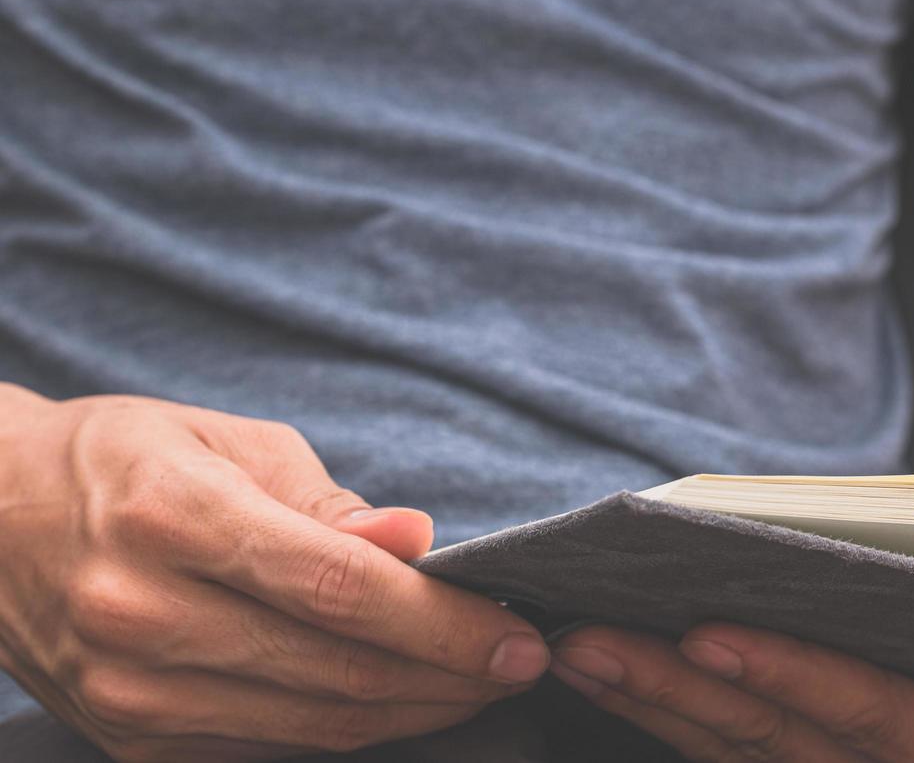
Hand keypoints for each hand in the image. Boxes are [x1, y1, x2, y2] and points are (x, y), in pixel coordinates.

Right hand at [0, 385, 549, 761]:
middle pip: (337, 669)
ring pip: (312, 724)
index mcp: (175, 519)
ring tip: (478, 683)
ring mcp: (129, 692)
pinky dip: (347, 728)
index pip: (340, 589)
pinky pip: (267, 748)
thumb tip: (418, 542)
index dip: (444, 622)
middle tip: (522, 662)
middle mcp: (144, 615)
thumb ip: (329, 504)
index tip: (519, 633)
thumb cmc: (128, 461)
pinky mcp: (129, 739)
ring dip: (414, 711)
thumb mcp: (228, 443)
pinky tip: (401, 700)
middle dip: (451, 675)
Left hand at [549, 623, 913, 761]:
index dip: (802, 686)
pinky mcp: (829, 754)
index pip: (890, 726)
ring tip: (572, 642)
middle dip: (682, 695)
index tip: (709, 633)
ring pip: (748, 750)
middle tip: (584, 633)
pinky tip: (614, 666)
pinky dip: (675, 709)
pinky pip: (743, 745)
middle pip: (789, 743)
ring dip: (655, 700)